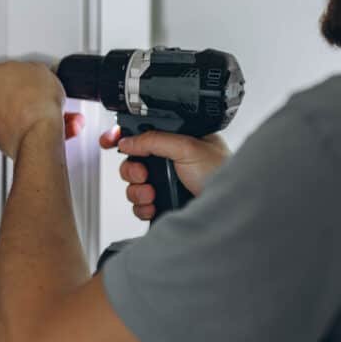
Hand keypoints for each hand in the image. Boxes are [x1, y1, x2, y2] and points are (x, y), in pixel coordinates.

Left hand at [0, 61, 67, 158]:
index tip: (2, 74)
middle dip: (0, 92)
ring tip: (27, 109)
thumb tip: (30, 73)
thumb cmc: (38, 103)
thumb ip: (24, 70)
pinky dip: (10, 126)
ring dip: (6, 110)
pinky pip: (0, 128)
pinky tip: (26, 123)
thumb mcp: (40, 71)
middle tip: (20, 91)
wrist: (40, 134)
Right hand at [99, 128, 230, 220]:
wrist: (230, 208)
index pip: (143, 133)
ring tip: (152, 193)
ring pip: (133, 184)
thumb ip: (155, 139)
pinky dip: (142, 207)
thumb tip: (127, 140)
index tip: (110, 141)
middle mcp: (169, 161)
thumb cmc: (222, 173)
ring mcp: (166, 183)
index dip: (123, 136)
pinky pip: (139, 205)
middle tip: (143, 174)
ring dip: (137, 190)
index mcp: (176, 140)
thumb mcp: (188, 147)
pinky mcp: (164, 203)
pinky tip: (155, 205)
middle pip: (132, 161)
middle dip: (132, 170)